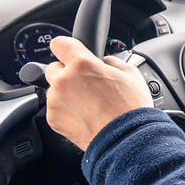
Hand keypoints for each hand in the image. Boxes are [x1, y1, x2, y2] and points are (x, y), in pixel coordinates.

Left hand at [44, 36, 154, 150]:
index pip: (60, 43)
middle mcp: (63, 81)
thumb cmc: (130, 109)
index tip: (70, 52)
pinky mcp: (53, 119)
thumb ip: (111, 62)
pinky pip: (55, 108)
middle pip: (54, 68)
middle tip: (86, 84)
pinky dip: (66, 110)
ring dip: (66, 93)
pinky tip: (85, 115)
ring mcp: (55, 101)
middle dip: (67, 73)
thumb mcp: (131, 74)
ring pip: (54, 90)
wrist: (126, 140)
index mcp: (82, 64)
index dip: (67, 47)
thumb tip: (105, 62)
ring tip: (88, 104)